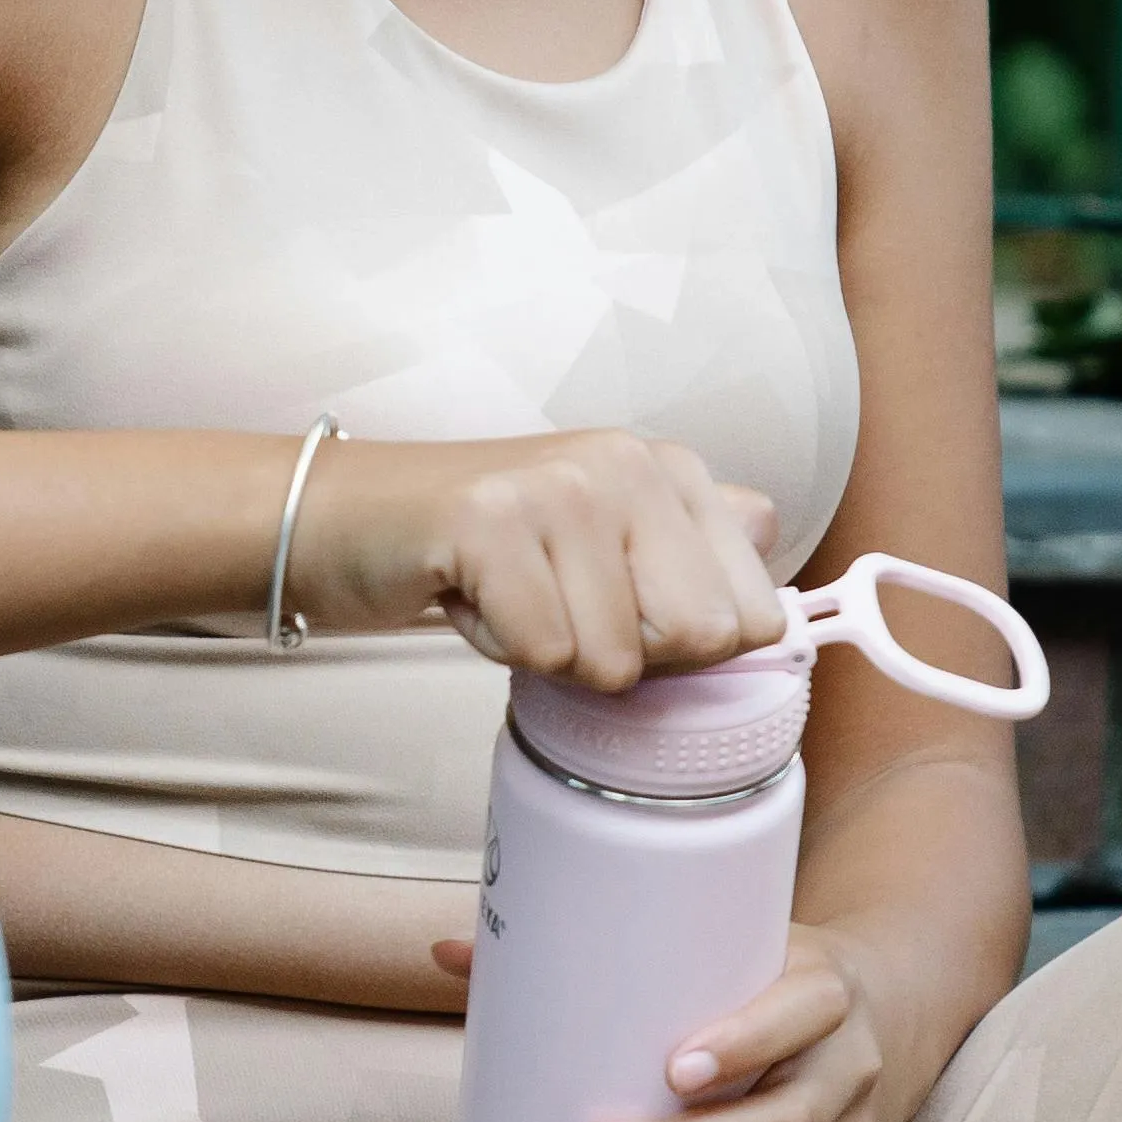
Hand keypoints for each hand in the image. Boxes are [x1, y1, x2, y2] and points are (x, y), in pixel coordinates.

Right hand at [289, 425, 784, 689]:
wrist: (349, 518)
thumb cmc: (483, 544)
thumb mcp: (604, 533)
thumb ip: (694, 541)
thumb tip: (771, 550)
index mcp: (670, 468)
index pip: (754, 617)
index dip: (681, 646)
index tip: (612, 608)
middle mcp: (627, 462)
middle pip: (699, 640)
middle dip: (624, 654)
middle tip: (556, 607)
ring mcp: (559, 487)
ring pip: (615, 658)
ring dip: (550, 653)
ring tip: (507, 596)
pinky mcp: (490, 523)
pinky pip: (545, 653)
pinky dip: (499, 647)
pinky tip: (471, 597)